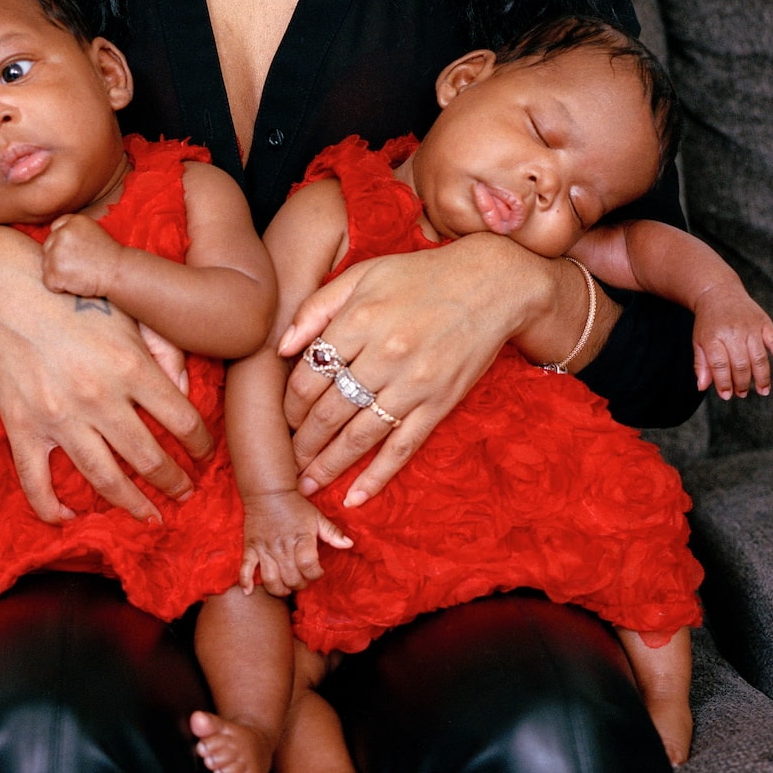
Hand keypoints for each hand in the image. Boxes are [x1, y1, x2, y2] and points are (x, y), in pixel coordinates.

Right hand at [0, 227, 210, 524]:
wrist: (2, 291)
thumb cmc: (71, 296)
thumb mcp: (128, 311)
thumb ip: (163, 349)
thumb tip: (183, 392)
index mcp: (131, 365)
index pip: (183, 420)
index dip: (201, 444)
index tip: (204, 453)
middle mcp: (99, 397)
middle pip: (149, 458)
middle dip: (174, 482)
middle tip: (185, 493)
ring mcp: (59, 417)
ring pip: (105, 480)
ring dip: (133, 505)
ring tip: (150, 516)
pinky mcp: (23, 428)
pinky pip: (37, 483)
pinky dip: (51, 509)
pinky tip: (68, 519)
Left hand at [41, 213, 124, 300]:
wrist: (117, 273)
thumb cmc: (109, 256)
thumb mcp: (93, 231)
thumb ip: (73, 230)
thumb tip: (55, 236)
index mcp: (72, 221)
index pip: (55, 230)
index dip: (63, 244)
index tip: (75, 253)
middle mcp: (61, 234)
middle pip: (48, 248)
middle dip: (58, 258)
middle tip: (79, 265)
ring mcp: (56, 253)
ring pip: (46, 266)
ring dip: (59, 273)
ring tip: (79, 274)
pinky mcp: (54, 272)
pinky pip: (49, 283)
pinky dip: (60, 287)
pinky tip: (76, 283)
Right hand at [239, 489, 351, 594]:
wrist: (268, 492)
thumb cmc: (295, 506)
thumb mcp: (317, 517)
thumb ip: (333, 533)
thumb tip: (349, 545)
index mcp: (301, 538)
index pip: (309, 567)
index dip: (315, 574)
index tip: (317, 571)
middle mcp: (282, 546)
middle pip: (292, 578)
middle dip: (300, 584)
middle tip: (302, 578)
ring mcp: (265, 549)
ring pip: (271, 580)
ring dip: (280, 589)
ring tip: (285, 586)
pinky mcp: (250, 548)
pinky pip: (245, 569)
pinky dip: (246, 582)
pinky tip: (249, 591)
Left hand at [278, 238, 560, 507]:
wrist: (491, 285)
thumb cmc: (420, 276)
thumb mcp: (363, 275)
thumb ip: (317, 308)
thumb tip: (281, 347)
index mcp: (359, 320)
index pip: (308, 377)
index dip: (289, 405)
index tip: (283, 420)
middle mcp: (384, 355)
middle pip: (328, 412)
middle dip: (302, 443)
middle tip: (286, 462)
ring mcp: (414, 383)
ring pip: (360, 436)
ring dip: (329, 465)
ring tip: (308, 486)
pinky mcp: (440, 403)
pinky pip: (403, 447)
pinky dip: (377, 476)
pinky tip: (355, 497)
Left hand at [692, 282, 772, 397]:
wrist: (718, 292)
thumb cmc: (708, 321)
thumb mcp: (698, 341)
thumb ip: (701, 364)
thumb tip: (702, 387)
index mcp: (713, 337)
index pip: (720, 365)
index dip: (724, 383)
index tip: (727, 395)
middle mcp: (733, 332)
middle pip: (741, 364)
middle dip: (742, 383)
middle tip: (742, 393)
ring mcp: (750, 327)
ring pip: (759, 357)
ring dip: (762, 377)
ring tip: (763, 390)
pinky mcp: (764, 322)